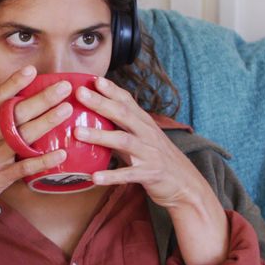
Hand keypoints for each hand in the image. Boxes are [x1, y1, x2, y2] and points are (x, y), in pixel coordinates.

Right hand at [0, 66, 71, 264]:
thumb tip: (4, 118)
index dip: (15, 83)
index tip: (32, 70)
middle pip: (17, 113)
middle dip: (42, 98)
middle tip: (63, 86)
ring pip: (23, 135)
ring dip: (47, 121)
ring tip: (67, 110)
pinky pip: (24, 167)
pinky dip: (42, 160)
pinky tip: (59, 154)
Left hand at [73, 77, 229, 264]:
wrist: (187, 185)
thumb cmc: (158, 160)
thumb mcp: (142, 140)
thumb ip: (121, 130)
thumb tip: (93, 122)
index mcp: (144, 124)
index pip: (127, 101)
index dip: (111, 90)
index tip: (92, 79)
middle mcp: (147, 134)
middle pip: (123, 114)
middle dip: (101, 103)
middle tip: (79, 94)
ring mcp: (149, 153)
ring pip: (123, 141)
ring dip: (99, 136)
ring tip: (77, 132)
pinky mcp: (150, 174)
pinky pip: (128, 174)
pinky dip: (111, 176)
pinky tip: (94, 177)